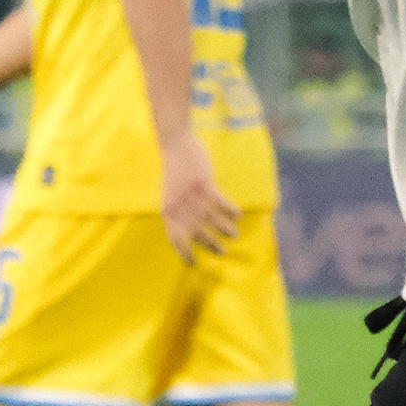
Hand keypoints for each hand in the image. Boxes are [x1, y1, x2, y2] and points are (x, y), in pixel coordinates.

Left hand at [158, 130, 242, 259]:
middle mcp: (179, 206)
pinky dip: (230, 209)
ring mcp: (192, 195)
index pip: (175, 238)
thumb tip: (189, 225)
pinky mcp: (204, 184)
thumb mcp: (169, 192)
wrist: (175, 143)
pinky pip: (221, 202)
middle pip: (196, 232)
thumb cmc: (172, 167)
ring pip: (211, 219)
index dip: (184, 252)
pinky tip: (238, 215)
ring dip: (224, 229)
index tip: (194, 263)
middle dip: (210, 244)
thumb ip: (177, 208)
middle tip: (222, 252)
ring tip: (234, 236)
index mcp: (168, 209)